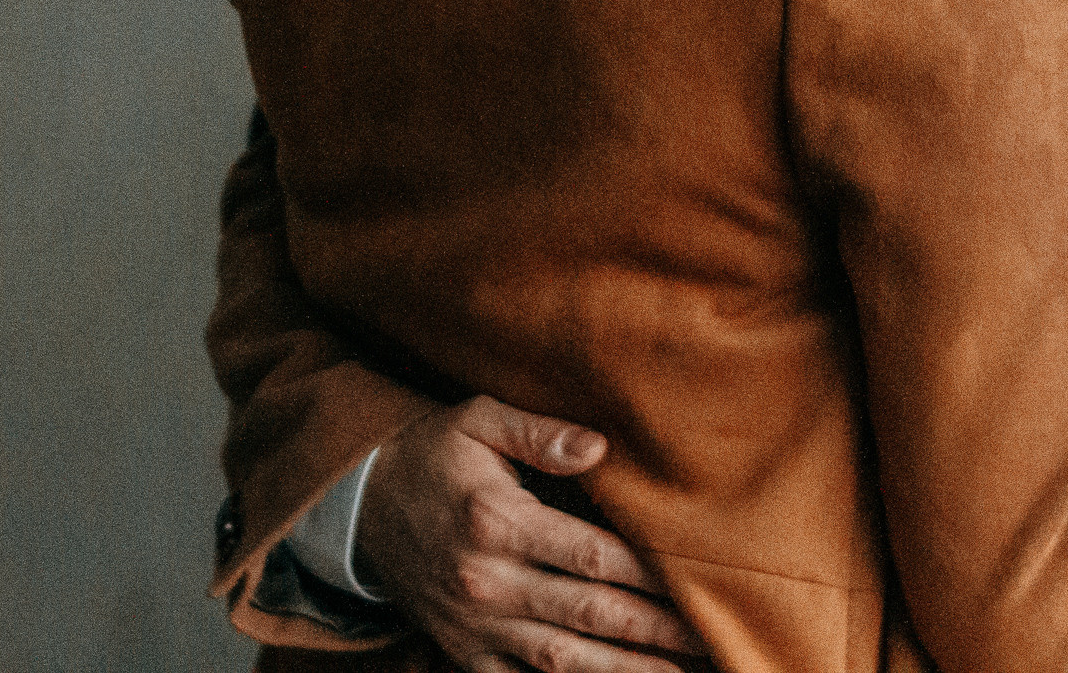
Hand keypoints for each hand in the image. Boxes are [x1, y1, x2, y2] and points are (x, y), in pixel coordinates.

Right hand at [356, 395, 707, 672]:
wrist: (356, 504)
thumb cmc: (430, 454)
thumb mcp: (475, 420)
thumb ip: (537, 432)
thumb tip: (598, 448)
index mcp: (497, 520)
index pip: (590, 555)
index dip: (648, 574)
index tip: (698, 580)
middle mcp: (487, 580)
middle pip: (588, 614)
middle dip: (655, 630)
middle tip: (711, 639)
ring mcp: (475, 625)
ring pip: (564, 660)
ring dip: (626, 671)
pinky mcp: (463, 652)